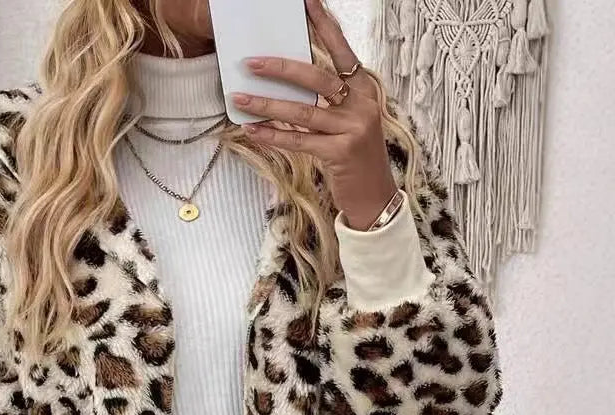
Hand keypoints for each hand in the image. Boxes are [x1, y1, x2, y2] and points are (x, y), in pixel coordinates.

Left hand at [232, 0, 397, 230]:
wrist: (374, 196)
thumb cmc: (355, 157)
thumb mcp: (347, 121)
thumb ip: (327, 100)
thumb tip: (288, 81)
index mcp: (363, 89)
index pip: (341, 50)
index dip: (323, 25)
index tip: (306, 2)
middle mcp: (361, 104)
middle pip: (316, 77)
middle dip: (281, 67)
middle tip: (251, 61)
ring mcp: (353, 128)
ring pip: (302, 111)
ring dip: (267, 104)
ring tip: (240, 97)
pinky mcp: (340, 153)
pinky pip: (299, 140)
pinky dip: (273, 135)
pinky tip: (252, 130)